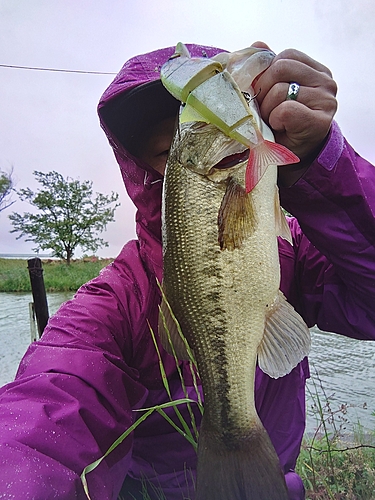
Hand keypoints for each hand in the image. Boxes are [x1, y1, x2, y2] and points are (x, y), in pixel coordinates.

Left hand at [251, 42, 337, 184]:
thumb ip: (269, 69)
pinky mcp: (319, 121)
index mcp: (315, 70)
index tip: (264, 94)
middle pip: (279, 69)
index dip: (266, 74)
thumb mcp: (275, 93)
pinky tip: (280, 128)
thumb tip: (257, 45)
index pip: (284, 57)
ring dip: (267, 109)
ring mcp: (325, 101)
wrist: (296, 156)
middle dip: (263, 91)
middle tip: (265, 111)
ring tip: (272, 121)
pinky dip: (275, 120)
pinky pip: (284, 110)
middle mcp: (325, 81)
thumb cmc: (283, 125)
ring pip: (279, 90)